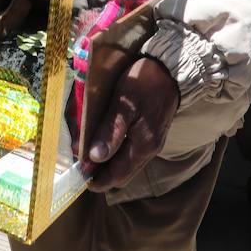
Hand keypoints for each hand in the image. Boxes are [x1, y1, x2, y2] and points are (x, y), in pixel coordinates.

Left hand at [85, 57, 178, 192]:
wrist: (171, 69)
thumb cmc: (144, 83)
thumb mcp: (123, 105)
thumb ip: (110, 132)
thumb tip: (95, 158)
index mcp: (143, 146)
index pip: (117, 175)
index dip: (98, 181)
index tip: (80, 179)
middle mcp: (150, 150)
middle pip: (123, 174)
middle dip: (102, 175)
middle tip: (81, 168)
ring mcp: (153, 142)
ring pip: (128, 165)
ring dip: (110, 166)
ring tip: (90, 158)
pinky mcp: (153, 133)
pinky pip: (133, 154)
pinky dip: (118, 156)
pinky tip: (107, 145)